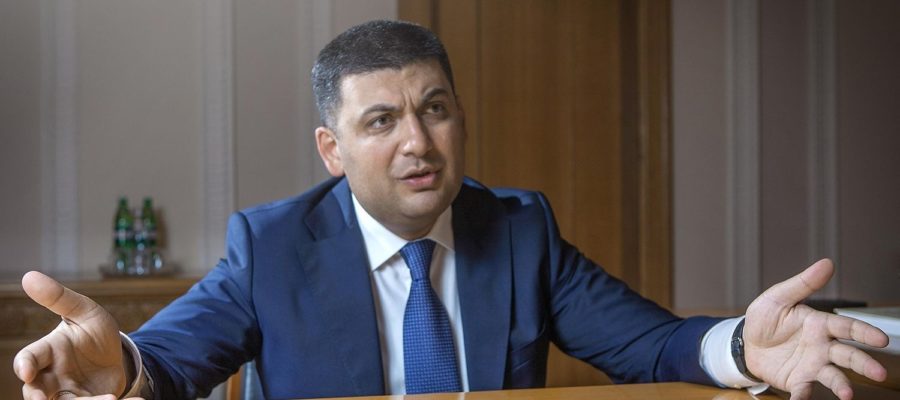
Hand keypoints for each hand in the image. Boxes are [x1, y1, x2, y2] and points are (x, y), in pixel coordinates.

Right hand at [13, 271, 136, 399]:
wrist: (115, 356)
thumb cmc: (92, 332)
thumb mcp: (84, 312)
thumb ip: (60, 298)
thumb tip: (29, 275)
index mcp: (49, 351)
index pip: (30, 358)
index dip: (26, 365)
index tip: (26, 371)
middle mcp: (52, 377)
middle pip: (37, 391)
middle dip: (39, 398)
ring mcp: (68, 394)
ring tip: (109, 399)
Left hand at [742, 259, 888, 399]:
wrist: (745, 342)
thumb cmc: (765, 319)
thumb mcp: (778, 297)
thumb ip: (803, 284)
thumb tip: (826, 263)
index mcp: (820, 324)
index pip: (847, 327)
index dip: (864, 332)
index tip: (881, 339)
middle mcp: (822, 347)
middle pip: (848, 355)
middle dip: (864, 363)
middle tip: (879, 373)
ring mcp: (812, 365)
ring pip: (833, 375)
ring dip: (841, 385)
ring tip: (847, 394)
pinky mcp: (798, 381)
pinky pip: (804, 391)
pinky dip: (804, 398)